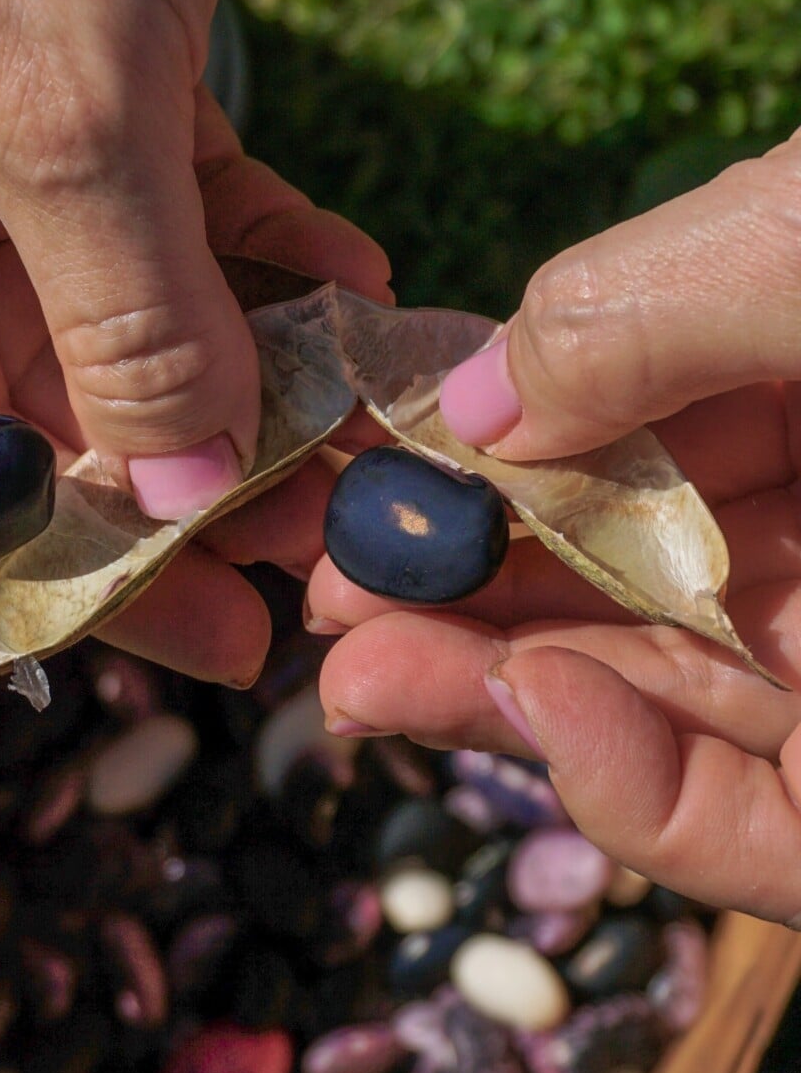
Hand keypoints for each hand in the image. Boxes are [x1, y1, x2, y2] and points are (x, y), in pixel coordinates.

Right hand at [0, 0, 388, 687]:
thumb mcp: (57, 94)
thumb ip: (118, 316)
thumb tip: (174, 496)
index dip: (73, 557)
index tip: (208, 624)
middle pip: (51, 411)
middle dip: (192, 476)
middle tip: (330, 536)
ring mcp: (10, 163)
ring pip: (135, 330)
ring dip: (254, 381)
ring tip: (368, 432)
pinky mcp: (109, 104)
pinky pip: (193, 231)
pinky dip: (273, 267)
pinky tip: (360, 293)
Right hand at [309, 132, 800, 921]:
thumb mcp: (800, 241)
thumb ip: (628, 310)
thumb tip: (462, 419)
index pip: (614, 451)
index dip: (477, 474)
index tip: (355, 485)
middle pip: (609, 596)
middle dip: (456, 600)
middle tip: (319, 603)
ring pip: (648, 712)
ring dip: (491, 695)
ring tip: (352, 670)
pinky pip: (741, 831)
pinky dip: (627, 792)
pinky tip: (540, 707)